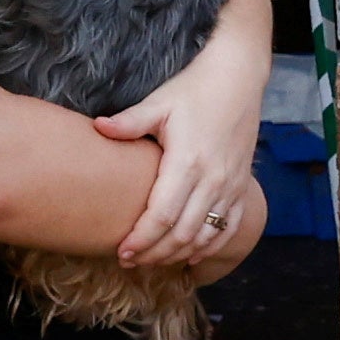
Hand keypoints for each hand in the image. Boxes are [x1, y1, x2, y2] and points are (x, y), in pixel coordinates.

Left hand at [103, 58, 267, 271]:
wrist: (238, 78)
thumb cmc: (194, 90)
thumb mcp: (159, 102)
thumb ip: (129, 122)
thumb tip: (98, 127)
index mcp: (188, 161)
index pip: (161, 215)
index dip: (141, 239)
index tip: (121, 251)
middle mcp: (212, 180)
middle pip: (181, 234)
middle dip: (154, 253)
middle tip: (129, 261)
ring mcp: (230, 186)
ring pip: (204, 235)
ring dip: (178, 253)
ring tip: (153, 260)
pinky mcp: (241, 186)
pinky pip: (228, 227)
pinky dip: (208, 246)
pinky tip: (190, 256)